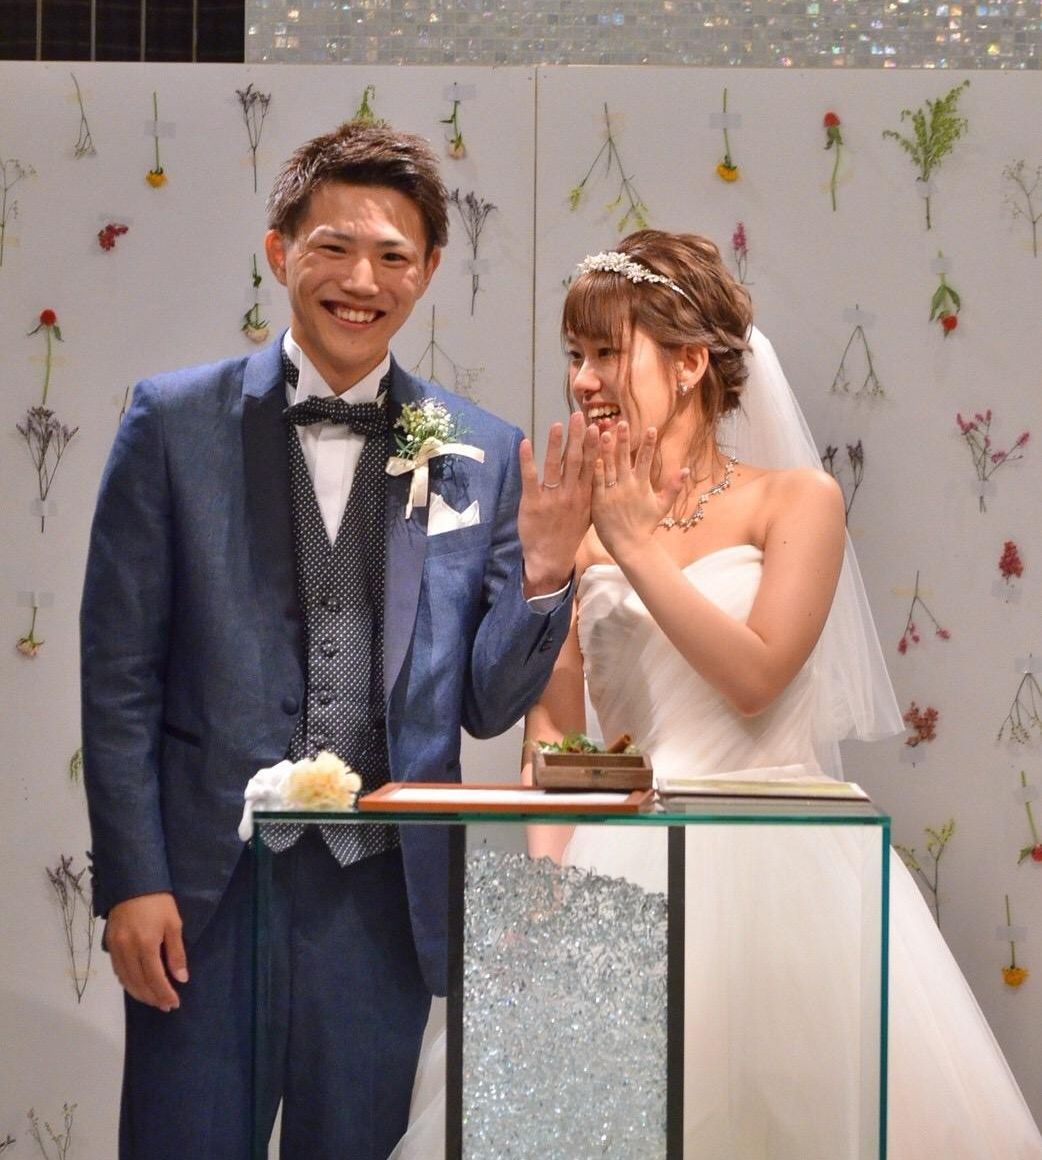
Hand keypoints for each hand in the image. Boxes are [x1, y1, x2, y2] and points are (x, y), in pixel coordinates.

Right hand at [105, 891, 187, 1010]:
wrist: (133, 883)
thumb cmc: (159, 902)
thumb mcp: (174, 924)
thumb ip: (176, 953)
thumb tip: (181, 978)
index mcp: (146, 945)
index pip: (155, 978)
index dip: (164, 993)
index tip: (174, 1003)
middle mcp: (127, 950)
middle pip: (139, 983)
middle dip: (153, 997)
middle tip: (165, 1006)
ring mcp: (116, 949)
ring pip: (126, 980)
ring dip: (139, 993)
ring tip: (153, 1000)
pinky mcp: (109, 945)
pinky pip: (118, 971)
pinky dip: (127, 982)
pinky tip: (136, 986)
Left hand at [518, 411, 598, 595]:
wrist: (551, 558)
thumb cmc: (569, 534)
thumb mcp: (588, 514)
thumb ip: (593, 492)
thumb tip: (599, 470)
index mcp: (585, 496)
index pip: (591, 466)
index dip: (593, 445)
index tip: (597, 427)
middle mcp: (570, 494)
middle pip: (574, 461)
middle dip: (577, 437)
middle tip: (578, 416)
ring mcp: (551, 498)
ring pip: (554, 466)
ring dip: (555, 444)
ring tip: (557, 424)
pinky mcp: (532, 503)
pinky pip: (530, 478)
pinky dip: (527, 460)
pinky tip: (526, 443)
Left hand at [592, 423, 686, 558]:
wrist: (630, 546)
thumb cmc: (645, 526)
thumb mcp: (662, 506)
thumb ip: (673, 487)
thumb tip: (686, 469)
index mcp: (642, 486)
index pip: (646, 460)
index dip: (648, 444)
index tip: (651, 428)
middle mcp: (627, 487)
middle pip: (625, 458)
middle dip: (624, 439)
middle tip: (622, 422)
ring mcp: (612, 494)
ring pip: (609, 467)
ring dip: (607, 449)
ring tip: (606, 432)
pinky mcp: (599, 502)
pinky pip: (596, 483)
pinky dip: (596, 470)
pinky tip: (594, 456)